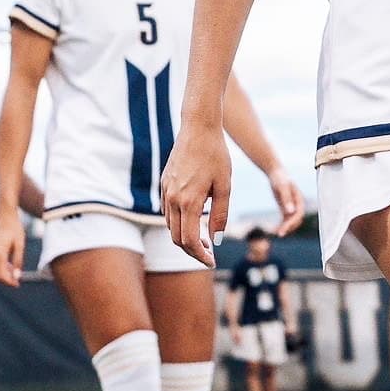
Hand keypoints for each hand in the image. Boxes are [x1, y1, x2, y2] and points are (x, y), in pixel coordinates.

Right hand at [0, 208, 25, 289]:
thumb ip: (18, 261)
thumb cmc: (14, 229)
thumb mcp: (20, 246)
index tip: (18, 285)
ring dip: (3, 274)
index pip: (1, 275)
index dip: (9, 282)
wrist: (4, 215)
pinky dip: (0, 267)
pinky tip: (9, 265)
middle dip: (6, 280)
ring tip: (15, 273)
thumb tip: (17, 276)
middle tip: (17, 282)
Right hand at [162, 119, 231, 265]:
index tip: (211, 262)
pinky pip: (168, 212)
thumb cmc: (216, 155)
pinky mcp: (164, 184)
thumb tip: (215, 239)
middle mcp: (173, 199)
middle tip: (209, 255)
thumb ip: (220, 214)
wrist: (198, 128)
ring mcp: (166, 191)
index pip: (189, 241)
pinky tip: (194, 221)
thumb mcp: (225, 186)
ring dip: (185, 238)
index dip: (200, 256)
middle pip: (177, 238)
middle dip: (192, 251)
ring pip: (170, 226)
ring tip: (205, 240)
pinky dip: (179, 223)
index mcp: (189, 201)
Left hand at [267, 165, 304, 236]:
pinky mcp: (285, 207)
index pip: (299, 215)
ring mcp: (292, 207)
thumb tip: (290, 212)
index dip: (292, 223)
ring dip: (286, 228)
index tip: (284, 229)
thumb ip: (286, 199)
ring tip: (277, 233)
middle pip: (296, 220)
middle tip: (279, 234)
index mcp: (299, 200)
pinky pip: (285, 219)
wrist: (276, 173)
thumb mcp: (282, 187)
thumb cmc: (279, 178)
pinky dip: (282, 225)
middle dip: (289, 227)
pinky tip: (274, 229)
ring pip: (291, 221)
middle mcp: (297, 204)